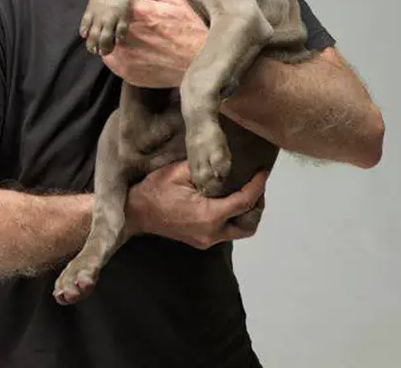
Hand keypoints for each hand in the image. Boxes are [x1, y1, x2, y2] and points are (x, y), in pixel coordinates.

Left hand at [98, 0, 207, 87]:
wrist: (197, 64)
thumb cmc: (189, 30)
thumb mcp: (174, 1)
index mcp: (136, 11)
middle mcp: (125, 32)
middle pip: (96, 15)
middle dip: (102, 12)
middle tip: (116, 13)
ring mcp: (122, 53)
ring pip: (100, 36)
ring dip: (107, 32)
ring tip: (124, 31)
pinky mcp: (122, 69)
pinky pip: (108, 56)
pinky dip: (114, 50)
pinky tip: (129, 47)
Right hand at [125, 161, 268, 248]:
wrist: (136, 212)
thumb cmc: (156, 189)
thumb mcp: (179, 171)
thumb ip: (204, 168)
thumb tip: (224, 160)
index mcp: (208, 215)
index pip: (244, 202)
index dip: (257, 186)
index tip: (263, 171)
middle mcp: (212, 233)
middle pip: (248, 224)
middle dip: (258, 205)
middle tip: (257, 185)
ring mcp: (207, 240)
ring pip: (239, 231)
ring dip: (247, 214)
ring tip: (247, 193)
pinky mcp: (202, 241)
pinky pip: (227, 231)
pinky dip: (234, 217)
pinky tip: (230, 200)